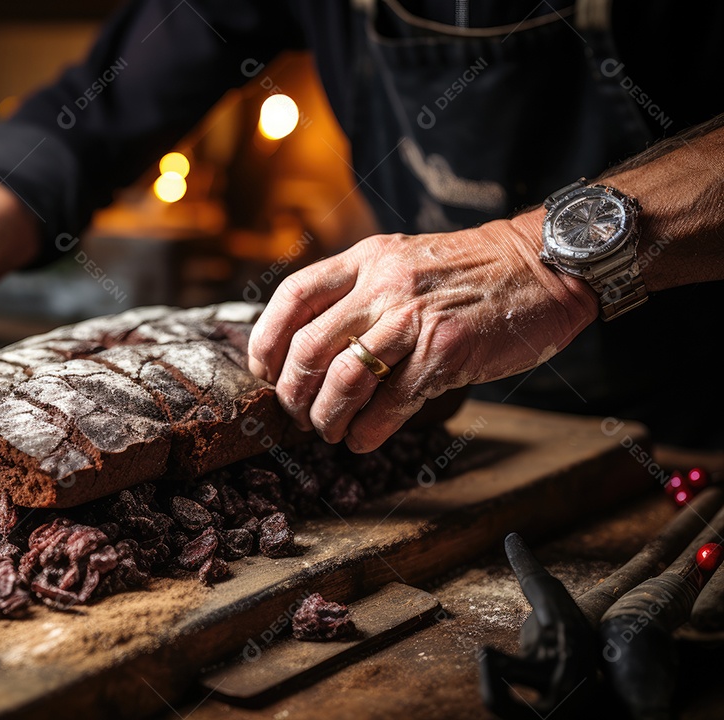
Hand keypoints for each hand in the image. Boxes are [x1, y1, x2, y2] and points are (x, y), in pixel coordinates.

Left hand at [247, 210, 598, 452]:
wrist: (542, 266)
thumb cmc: (469, 273)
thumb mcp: (402, 261)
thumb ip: (357, 293)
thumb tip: (308, 349)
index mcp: (365, 259)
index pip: (292, 297)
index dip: (267, 341)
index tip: (265, 372)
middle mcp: (384, 284)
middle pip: (308, 347)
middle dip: (292, 393)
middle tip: (297, 414)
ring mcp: (415, 317)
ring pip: (343, 378)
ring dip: (326, 418)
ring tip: (329, 431)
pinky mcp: (447, 350)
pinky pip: (390, 402)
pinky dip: (368, 431)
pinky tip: (363, 439)